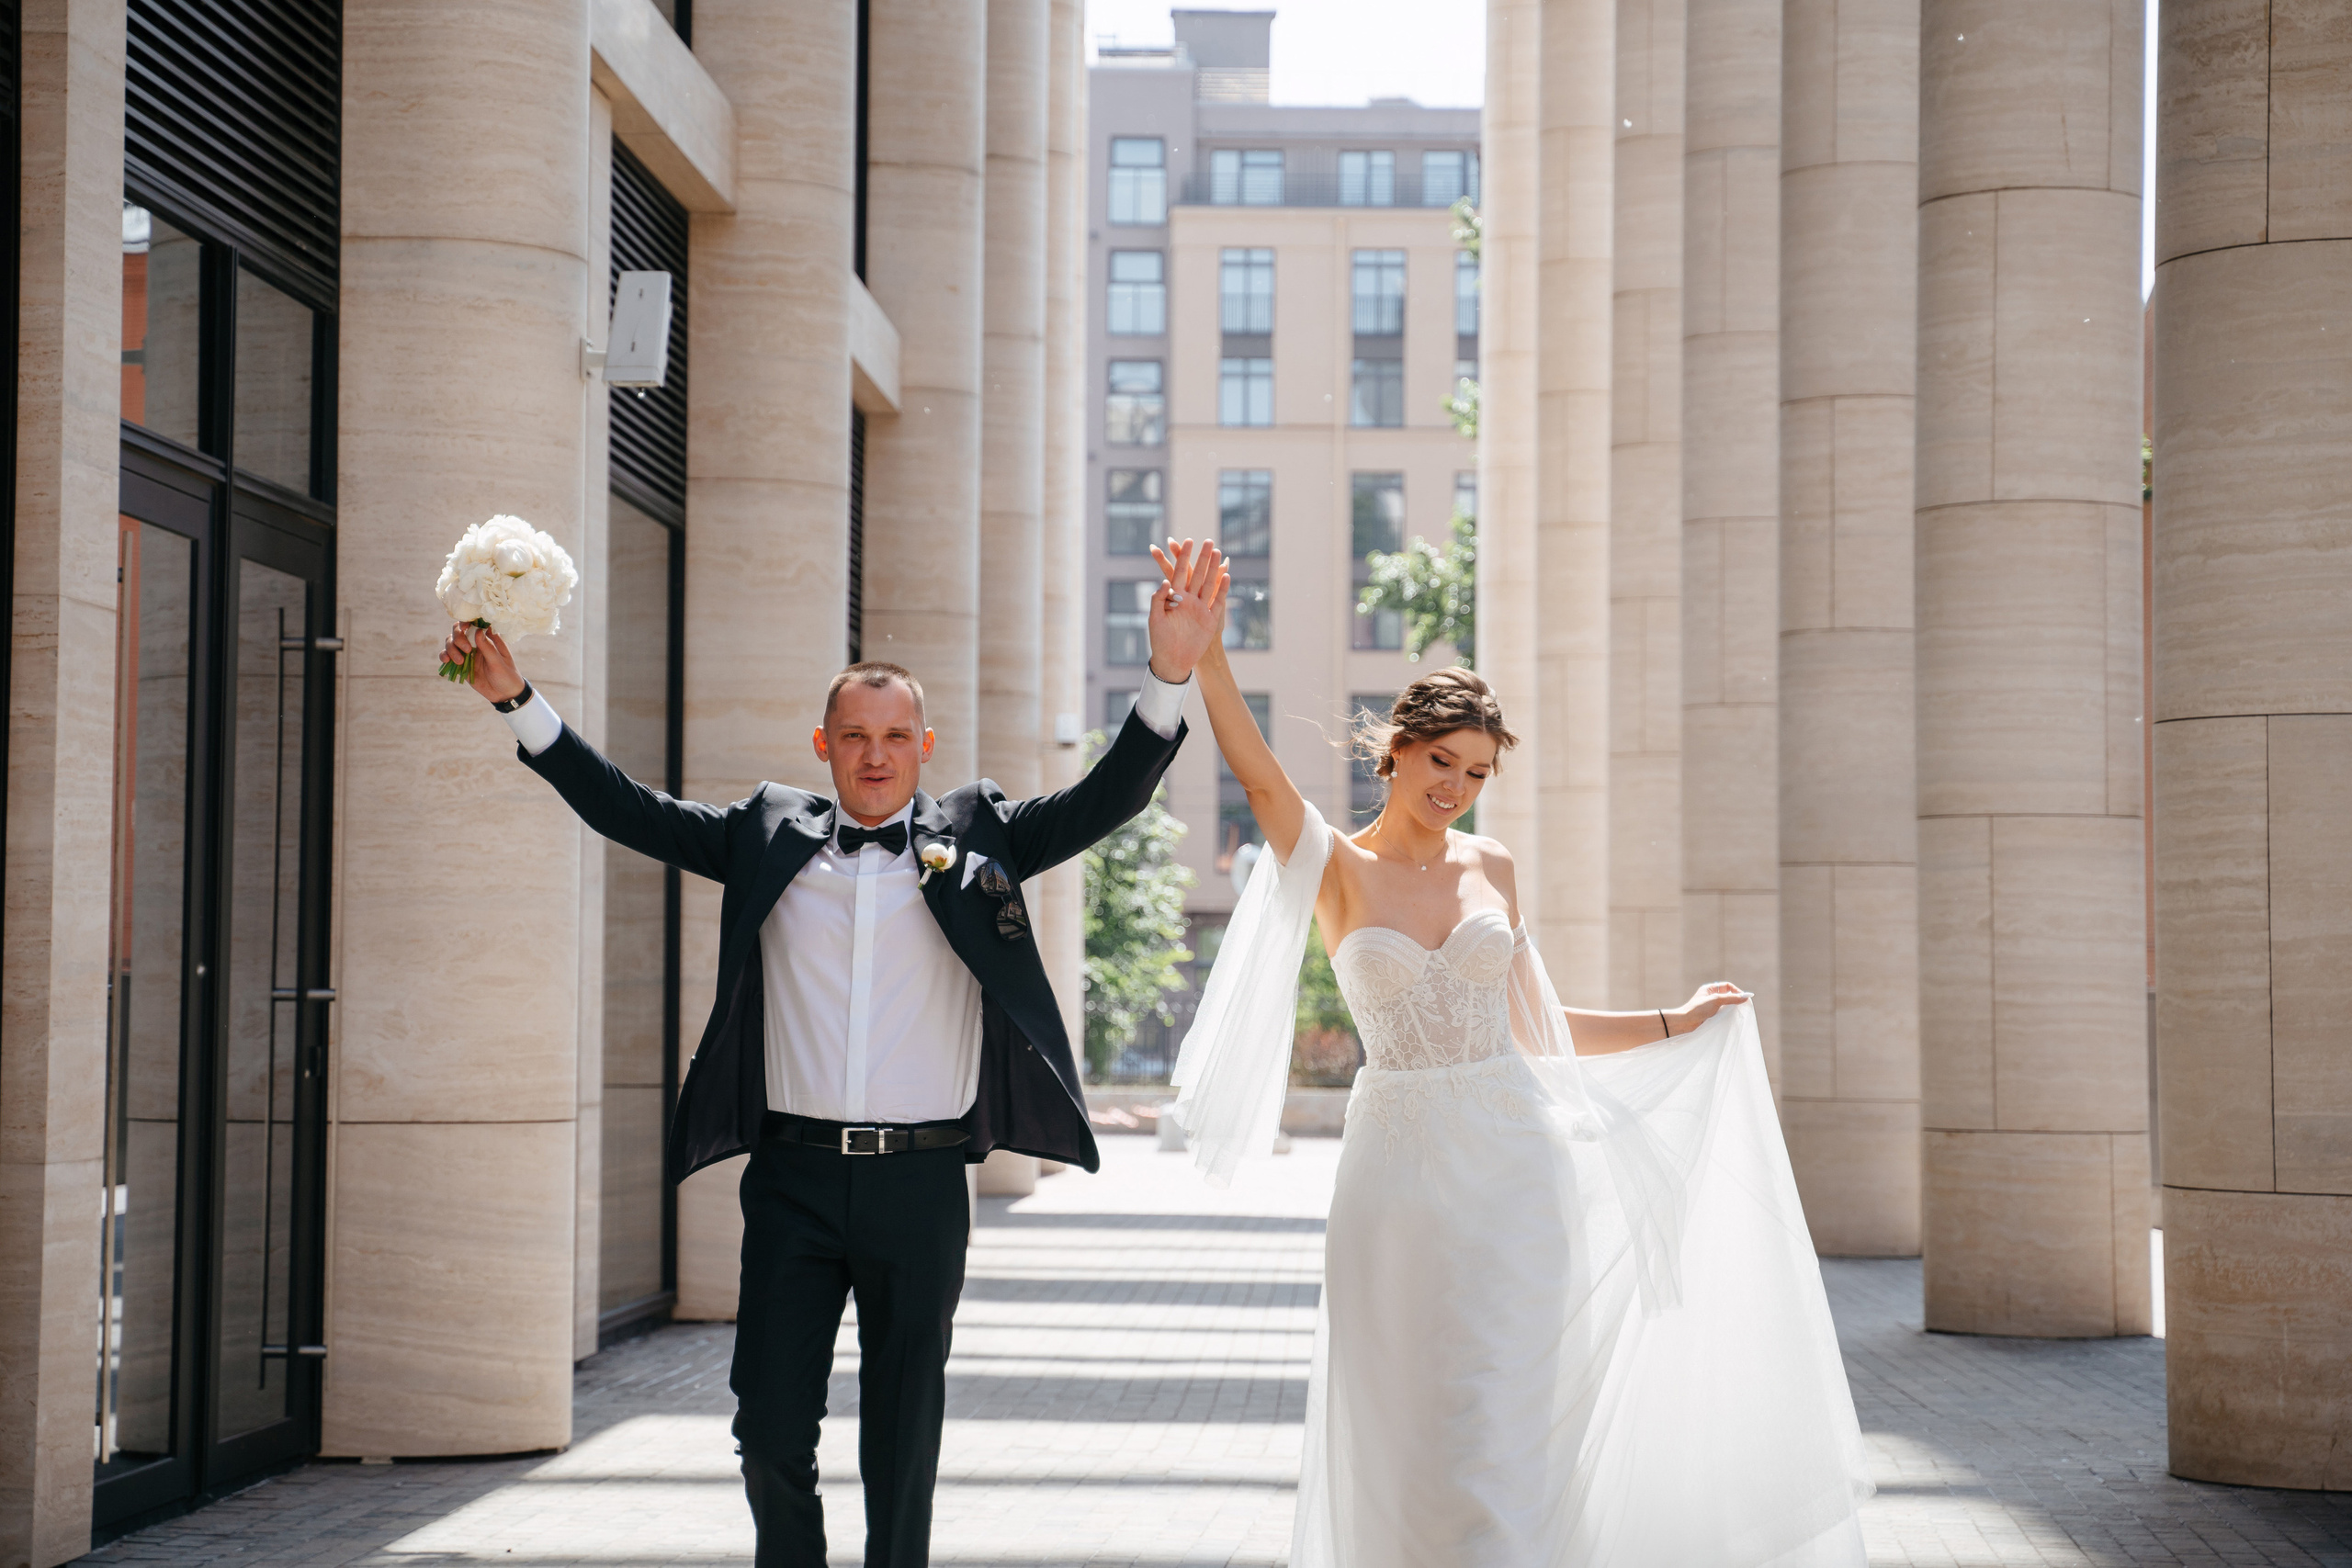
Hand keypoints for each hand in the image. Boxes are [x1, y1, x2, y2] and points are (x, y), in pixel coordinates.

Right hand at [440, 622, 525, 703]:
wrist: (504, 694)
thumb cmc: (507, 676)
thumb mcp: (499, 663)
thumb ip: (488, 648)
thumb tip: (478, 630)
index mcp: (489, 638)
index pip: (475, 623)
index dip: (467, 621)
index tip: (465, 627)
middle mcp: (476, 643)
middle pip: (459, 630)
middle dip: (458, 637)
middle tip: (466, 649)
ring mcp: (467, 653)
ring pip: (451, 642)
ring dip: (451, 649)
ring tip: (460, 662)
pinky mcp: (461, 664)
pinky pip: (448, 656)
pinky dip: (444, 656)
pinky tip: (446, 661)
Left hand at [1145, 537, 1228, 684]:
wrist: (1173, 660)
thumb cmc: (1160, 640)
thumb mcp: (1155, 618)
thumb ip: (1158, 599)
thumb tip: (1165, 581)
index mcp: (1174, 597)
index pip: (1179, 572)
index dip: (1183, 557)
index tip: (1188, 541)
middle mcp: (1188, 600)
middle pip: (1197, 574)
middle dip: (1203, 558)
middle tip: (1208, 542)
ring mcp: (1200, 608)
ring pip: (1209, 584)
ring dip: (1214, 569)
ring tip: (1219, 553)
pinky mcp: (1210, 619)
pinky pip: (1218, 601)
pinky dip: (1222, 589)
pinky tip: (1227, 575)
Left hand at [1673, 981, 1751, 1032]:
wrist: (1685, 1022)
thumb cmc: (1698, 1009)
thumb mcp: (1716, 1000)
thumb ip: (1731, 998)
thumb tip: (1746, 996)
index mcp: (1709, 989)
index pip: (1727, 986)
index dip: (1736, 991)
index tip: (1742, 998)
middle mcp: (1710, 997)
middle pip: (1727, 996)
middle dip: (1735, 1000)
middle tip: (1742, 1007)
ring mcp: (1710, 1007)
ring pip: (1725, 1006)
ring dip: (1731, 1009)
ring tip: (1736, 1013)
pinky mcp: (1710, 1016)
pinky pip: (1722, 1014)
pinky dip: (1727, 1015)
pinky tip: (1731, 1019)